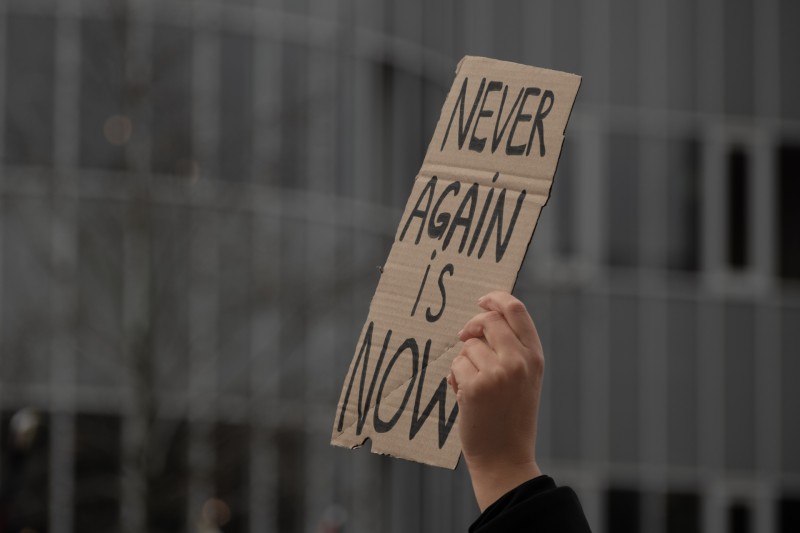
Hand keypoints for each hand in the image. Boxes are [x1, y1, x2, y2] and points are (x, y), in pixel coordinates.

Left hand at [448, 291, 543, 510]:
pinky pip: (456, 366)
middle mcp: (519, 362)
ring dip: (464, 362)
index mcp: (534, 357)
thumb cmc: (511, 416)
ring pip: (468, 347)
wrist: (505, 458)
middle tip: (463, 338)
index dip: (496, 298)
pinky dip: (455, 379)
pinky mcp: (474, 387)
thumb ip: (511, 349)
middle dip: (471, 327)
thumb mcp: (524, 379)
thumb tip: (482, 319)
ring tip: (474, 387)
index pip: (516, 310)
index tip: (482, 301)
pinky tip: (466, 399)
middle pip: (487, 322)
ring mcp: (497, 374)